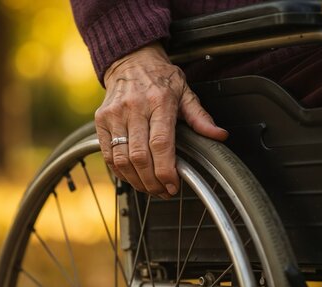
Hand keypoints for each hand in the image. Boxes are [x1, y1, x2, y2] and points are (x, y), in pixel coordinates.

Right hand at [95, 42, 227, 197]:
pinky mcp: (101, 121)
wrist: (130, 60)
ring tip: (149, 188)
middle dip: (152, 181)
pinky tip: (132, 177)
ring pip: (122, 159)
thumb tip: (219, 135)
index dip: (166, 170)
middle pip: (140, 156)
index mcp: (159, 101)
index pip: (161, 144)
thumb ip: (200, 117)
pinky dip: (120, 172)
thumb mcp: (185, 92)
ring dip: (136, 181)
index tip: (172, 185)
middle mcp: (134, 108)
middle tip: (163, 191)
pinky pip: (108, 155)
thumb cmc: (160, 78)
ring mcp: (114, 114)